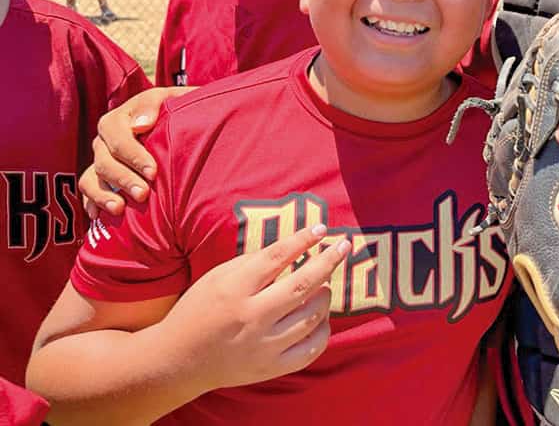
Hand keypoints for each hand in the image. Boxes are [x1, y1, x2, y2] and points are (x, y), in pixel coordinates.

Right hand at [81, 86, 190, 218]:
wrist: (175, 124)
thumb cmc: (175, 111)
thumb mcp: (171, 99)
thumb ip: (154, 104)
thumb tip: (140, 125)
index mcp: (119, 119)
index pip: (117, 137)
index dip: (133, 156)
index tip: (153, 172)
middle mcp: (104, 141)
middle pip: (104, 162)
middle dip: (123, 179)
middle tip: (143, 194)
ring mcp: (100, 161)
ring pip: (91, 179)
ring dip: (103, 195)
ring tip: (119, 210)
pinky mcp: (99, 179)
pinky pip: (88, 192)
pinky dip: (92, 204)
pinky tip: (100, 217)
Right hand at [158, 223, 350, 392]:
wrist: (177, 361)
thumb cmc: (199, 310)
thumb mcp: (218, 276)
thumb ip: (255, 262)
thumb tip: (296, 246)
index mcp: (235, 289)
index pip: (278, 256)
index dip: (303, 239)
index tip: (321, 229)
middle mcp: (252, 317)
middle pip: (304, 284)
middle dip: (329, 261)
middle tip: (344, 246)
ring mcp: (264, 345)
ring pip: (314, 315)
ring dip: (326, 294)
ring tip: (322, 285)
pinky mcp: (272, 367)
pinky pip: (313, 348)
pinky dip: (324, 329)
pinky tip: (321, 317)